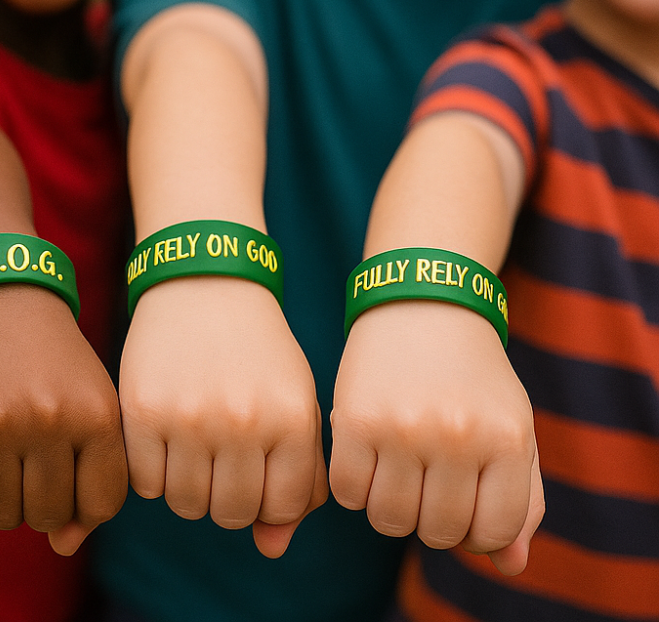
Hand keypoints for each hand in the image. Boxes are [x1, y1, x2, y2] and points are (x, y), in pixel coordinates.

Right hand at [0, 285, 126, 555]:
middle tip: (33, 468)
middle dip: (42, 503)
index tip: (71, 477)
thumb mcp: (92, 402)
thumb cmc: (55, 361)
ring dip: (3, 499)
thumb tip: (64, 546)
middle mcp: (49, 420)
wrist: (2, 299)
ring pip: (1, 513)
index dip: (85, 503)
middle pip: (47, 515)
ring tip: (4, 461)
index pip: (100, 505)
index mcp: (96, 414)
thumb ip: (94, 474)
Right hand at [120, 277, 327, 558]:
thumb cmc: (257, 349)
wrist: (205, 281)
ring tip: (192, 444)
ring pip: (186, 504)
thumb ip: (297, 478)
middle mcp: (243, 423)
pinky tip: (163, 435)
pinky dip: (152, 471)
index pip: (280, 507)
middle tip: (219, 455)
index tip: (256, 464)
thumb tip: (271, 549)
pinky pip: (145, 483)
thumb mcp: (293, 402)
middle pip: (231, 513)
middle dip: (225, 494)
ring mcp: (190, 418)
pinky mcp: (143, 410)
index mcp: (290, 420)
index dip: (266, 495)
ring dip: (187, 484)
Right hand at [329, 300, 542, 574]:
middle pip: (439, 532)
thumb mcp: (512, 426)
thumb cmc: (473, 375)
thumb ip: (522, 500)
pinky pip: (348, 491)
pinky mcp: (354, 418)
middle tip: (426, 483)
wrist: (423, 304)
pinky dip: (355, 487)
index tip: (463, 502)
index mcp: (506, 440)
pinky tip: (367, 458)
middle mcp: (456, 437)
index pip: (494, 534)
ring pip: (390, 519)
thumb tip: (510, 567)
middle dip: (432, 519)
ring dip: (391, 507)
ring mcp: (402, 428)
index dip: (476, 531)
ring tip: (396, 473)